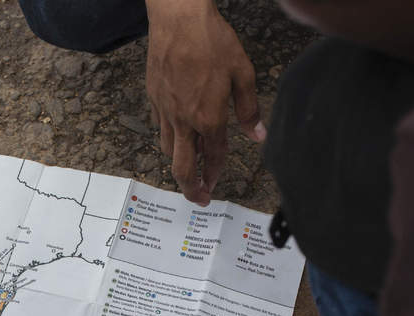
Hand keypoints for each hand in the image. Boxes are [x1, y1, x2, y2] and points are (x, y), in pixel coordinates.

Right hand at [145, 0, 263, 205]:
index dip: (215, 176)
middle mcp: (185, 120)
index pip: (214, 157)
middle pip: (182, 168)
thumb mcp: (243, 73)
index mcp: (209, 117)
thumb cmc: (213, 41)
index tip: (214, 189)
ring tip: (188, 167)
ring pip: (168, 149)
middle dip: (190, 189)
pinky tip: (178, 133)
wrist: (178, 19)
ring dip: (179, 163)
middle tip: (197, 199)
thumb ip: (249, 110)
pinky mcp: (154, 98)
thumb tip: (258, 136)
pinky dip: (169, 137)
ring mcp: (166, 110)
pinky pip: (160, 127)